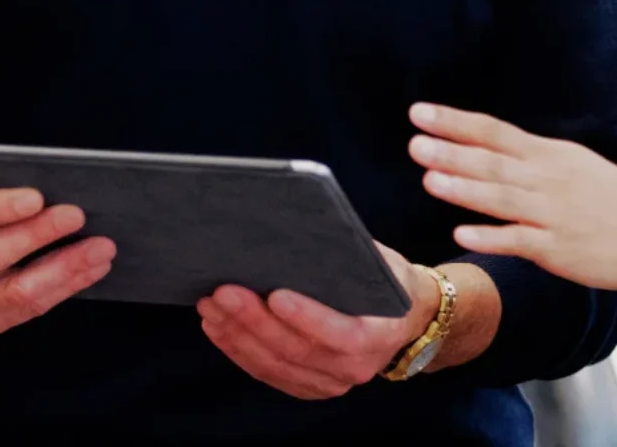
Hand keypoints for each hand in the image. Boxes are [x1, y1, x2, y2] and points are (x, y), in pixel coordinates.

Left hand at [196, 242, 438, 399]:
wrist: (406, 321)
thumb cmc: (390, 283)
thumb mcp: (383, 264)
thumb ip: (351, 256)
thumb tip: (304, 232)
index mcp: (379, 336)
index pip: (340, 335)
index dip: (306, 317)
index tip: (275, 294)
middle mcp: (355, 368)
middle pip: (296, 350)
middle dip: (254, 320)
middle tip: (223, 291)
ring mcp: (329, 382)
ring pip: (275, 364)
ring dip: (237, 335)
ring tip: (210, 305)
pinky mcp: (307, 385)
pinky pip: (267, 372)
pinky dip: (238, 349)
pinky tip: (217, 326)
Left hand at [409, 102, 616, 292]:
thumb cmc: (615, 199)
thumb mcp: (574, 163)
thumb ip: (532, 157)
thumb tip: (490, 146)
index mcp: (550, 155)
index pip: (494, 132)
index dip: (455, 122)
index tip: (420, 113)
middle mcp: (548, 180)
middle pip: (492, 162)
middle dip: (451, 152)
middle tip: (414, 143)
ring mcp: (553, 214)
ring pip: (501, 198)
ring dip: (464, 189)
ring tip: (429, 179)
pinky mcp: (558, 249)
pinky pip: (519, 241)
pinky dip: (490, 237)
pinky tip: (462, 233)